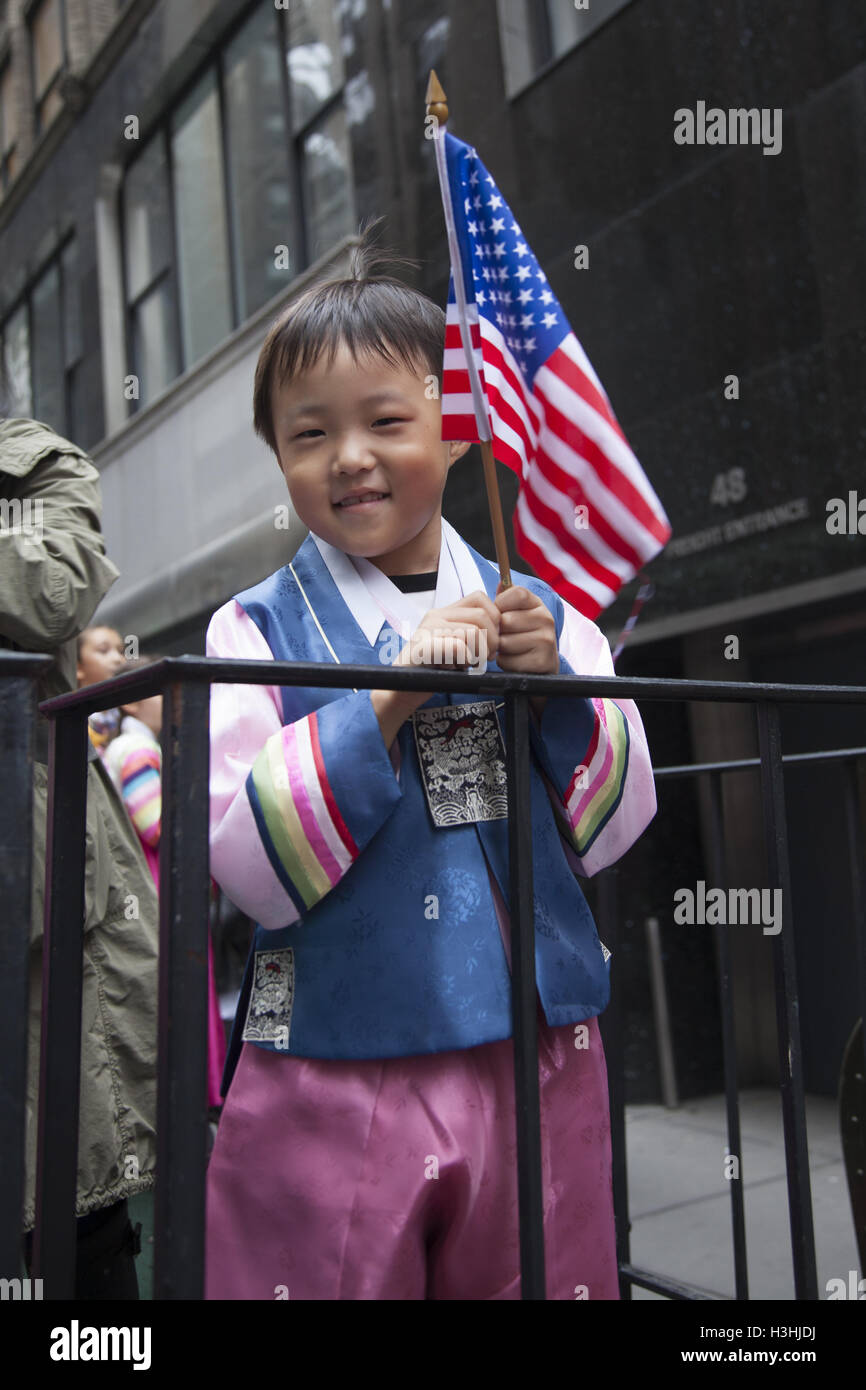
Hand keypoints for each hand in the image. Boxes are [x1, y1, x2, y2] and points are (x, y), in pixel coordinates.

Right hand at [395, 590, 499, 673]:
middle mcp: (436, 616)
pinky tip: (458, 667)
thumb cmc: (433, 670)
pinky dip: (466, 659)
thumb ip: (476, 632)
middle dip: (493, 640)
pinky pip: (458, 646)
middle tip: (486, 657)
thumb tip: (503, 626)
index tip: (492, 640)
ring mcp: (428, 630)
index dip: (495, 618)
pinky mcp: (424, 647)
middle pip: (482, 615)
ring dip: (480, 653)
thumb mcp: (458, 645)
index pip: (481, 598)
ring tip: (470, 663)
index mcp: (445, 612)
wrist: (402, 690)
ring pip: (474, 631)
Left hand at [495, 582, 557, 717]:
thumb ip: (505, 598)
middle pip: (505, 620)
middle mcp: (546, 619)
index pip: (516, 593)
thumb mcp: (516, 614)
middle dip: (498, 632)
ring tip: (511, 650)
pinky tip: (515, 661)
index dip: (501, 604)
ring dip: (500, 649)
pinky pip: (508, 660)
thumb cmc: (522, 636)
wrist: (541, 666)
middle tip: (506, 637)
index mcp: (538, 604)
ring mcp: (547, 640)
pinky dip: (505, 663)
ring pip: (504, 642)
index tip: (501, 614)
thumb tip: (500, 581)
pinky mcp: (542, 661)